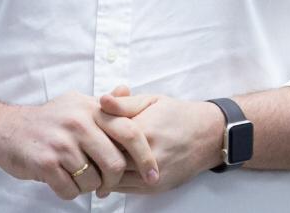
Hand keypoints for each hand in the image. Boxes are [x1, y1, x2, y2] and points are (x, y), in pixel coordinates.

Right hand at [0, 86, 160, 200]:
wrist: (4, 129)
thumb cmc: (47, 120)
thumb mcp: (76, 104)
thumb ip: (104, 103)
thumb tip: (126, 90)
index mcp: (90, 108)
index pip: (130, 131)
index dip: (145, 155)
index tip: (153, 173)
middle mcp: (77, 122)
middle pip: (114, 162)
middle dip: (113, 180)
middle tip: (106, 185)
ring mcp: (60, 143)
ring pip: (92, 180)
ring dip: (89, 187)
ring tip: (78, 178)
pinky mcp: (44, 162)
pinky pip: (70, 190)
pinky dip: (70, 192)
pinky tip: (63, 181)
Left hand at [95, 92, 225, 196]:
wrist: (206, 135)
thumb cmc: (176, 114)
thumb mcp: (151, 101)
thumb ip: (124, 103)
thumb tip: (102, 100)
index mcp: (144, 131)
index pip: (105, 137)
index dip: (91, 135)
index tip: (84, 130)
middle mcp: (148, 157)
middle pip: (107, 160)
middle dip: (94, 154)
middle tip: (82, 147)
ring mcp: (152, 175)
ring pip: (113, 179)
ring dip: (101, 170)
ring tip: (92, 159)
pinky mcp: (155, 187)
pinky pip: (125, 189)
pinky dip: (113, 181)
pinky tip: (108, 170)